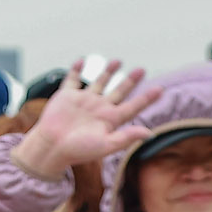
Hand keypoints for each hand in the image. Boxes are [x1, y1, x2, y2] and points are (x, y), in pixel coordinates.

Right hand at [11, 60, 162, 179]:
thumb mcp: (105, 145)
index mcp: (110, 120)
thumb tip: (149, 133)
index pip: (133, 106)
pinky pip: (73, 80)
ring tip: (117, 61)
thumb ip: (126, 137)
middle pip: (119, 91)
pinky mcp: (67, 96)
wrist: (51, 147)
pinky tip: (81, 61)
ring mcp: (83, 101)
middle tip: (141, 69)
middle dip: (130, 80)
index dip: (147, 98)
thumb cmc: (77, 150)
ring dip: (108, 72)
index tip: (160, 89)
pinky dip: (76, 70)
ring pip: (99, 83)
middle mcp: (99, 108)